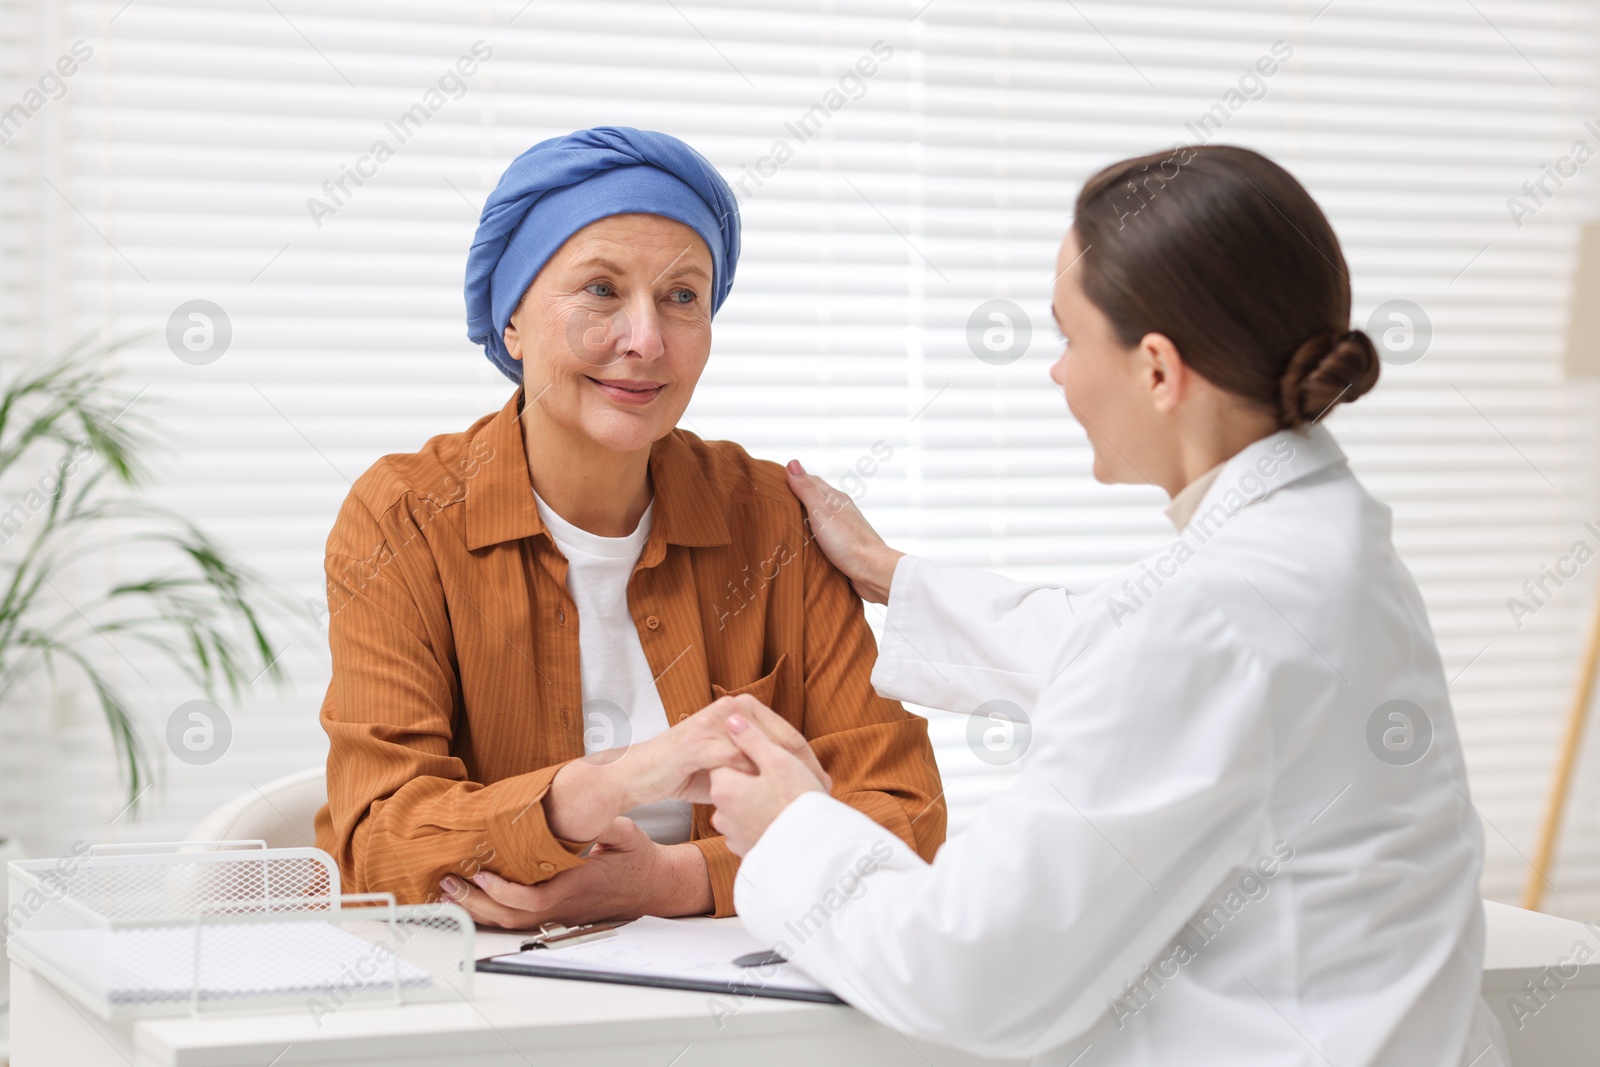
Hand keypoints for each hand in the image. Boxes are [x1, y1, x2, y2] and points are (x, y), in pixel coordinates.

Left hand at [438, 817, 712, 927]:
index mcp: (579, 885)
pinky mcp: (558, 913)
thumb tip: (579, 806)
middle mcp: (566, 905)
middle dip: (476, 903)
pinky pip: (520, 918)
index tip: (482, 873)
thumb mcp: (625, 833)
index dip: (504, 891)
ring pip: (513, 922)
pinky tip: (473, 899)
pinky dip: (492, 911)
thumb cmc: (639, 860)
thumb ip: (600, 822)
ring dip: (478, 910)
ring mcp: (560, 913)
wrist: (655, 887)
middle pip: (513, 917)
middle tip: (447, 882)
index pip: (535, 899)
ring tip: (449, 892)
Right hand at [545, 694, 830, 840]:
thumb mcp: (729, 766)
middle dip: (805, 771)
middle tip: (823, 795)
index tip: (825, 785)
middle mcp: (731, 708)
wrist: (639, 774)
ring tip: (802, 803)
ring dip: (785, 779)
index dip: (809, 761)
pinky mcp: (697, 742)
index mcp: (742, 708)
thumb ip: (757, 763)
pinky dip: (753, 784)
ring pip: (763, 751)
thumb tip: (798, 780)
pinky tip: (766, 805)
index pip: (787, 733)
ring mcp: (714, 723)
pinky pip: (735, 762)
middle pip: (782, 740)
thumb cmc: (685, 771)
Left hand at [709, 712, 827, 855]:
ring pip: (746, 807)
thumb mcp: (778, 761)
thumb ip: (752, 739)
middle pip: (737, 783)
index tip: (778, 758)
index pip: (729, 758)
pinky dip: (767, 821)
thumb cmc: (799, 801)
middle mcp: (721, 814)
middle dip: (759, 778)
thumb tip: (732, 719)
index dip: (754, 754)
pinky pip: (755, 828)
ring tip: (792, 799)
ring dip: (763, 801)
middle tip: (790, 777)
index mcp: (724, 787)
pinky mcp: (747, 852)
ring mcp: (733, 837)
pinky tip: (788, 819)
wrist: (818, 853)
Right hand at [785, 459, 903, 603]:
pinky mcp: (844, 544)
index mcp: (835, 497)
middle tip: (774, 500)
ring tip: (785, 520)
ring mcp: (843, 527)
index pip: (810, 480)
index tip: (773, 481)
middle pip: (815, 497)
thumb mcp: (821, 511)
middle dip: (796, 497)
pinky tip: (805, 540)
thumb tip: (792, 462)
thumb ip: (806, 489)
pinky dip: (812, 532)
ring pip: (820, 515)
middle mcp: (840, 509)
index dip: (792, 478)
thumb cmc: (848, 541)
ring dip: (804, 516)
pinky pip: (824, 533)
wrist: (872, 571)